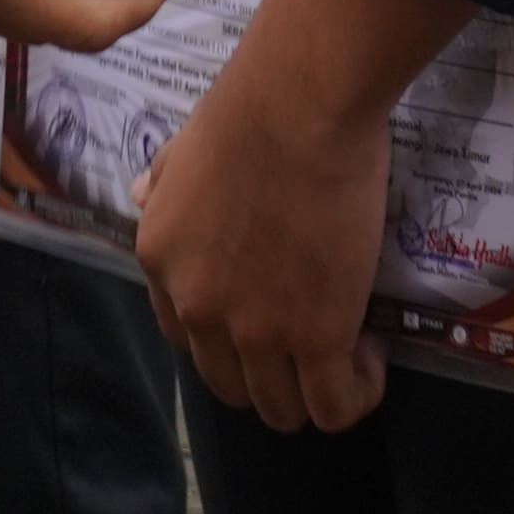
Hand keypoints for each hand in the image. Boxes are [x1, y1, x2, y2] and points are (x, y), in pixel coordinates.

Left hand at [137, 0, 456, 430]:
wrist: (300, 103)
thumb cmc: (250, 109)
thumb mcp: (179, 147)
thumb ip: (160, 181)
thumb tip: (141, 193)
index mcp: (162, 263)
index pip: (185, 340)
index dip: (229, 339)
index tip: (267, 316)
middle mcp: (199, 308)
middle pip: (231, 387)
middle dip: (271, 374)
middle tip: (311, 338)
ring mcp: (256, 330)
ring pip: (281, 410)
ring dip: (313, 393)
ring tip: (350, 351)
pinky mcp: (318, 336)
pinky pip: (334, 406)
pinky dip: (356, 395)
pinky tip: (372, 359)